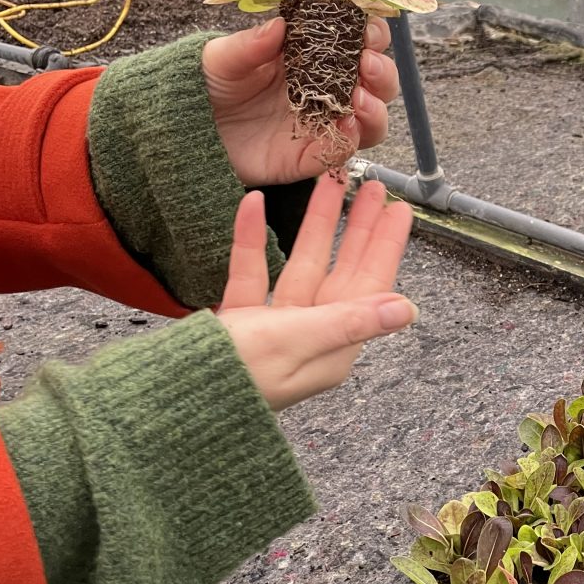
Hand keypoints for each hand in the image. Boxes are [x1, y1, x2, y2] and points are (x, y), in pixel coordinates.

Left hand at [202, 15, 398, 186]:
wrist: (190, 130)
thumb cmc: (211, 85)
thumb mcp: (223, 58)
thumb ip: (250, 44)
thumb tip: (279, 25)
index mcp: (315, 55)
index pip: (358, 41)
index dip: (372, 34)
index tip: (366, 31)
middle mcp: (328, 89)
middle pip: (377, 82)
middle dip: (382, 72)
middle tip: (367, 66)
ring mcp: (324, 124)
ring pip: (372, 120)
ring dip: (375, 108)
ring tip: (359, 100)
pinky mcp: (313, 156)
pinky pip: (345, 151)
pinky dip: (353, 139)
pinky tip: (345, 126)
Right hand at [217, 176, 414, 411]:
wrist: (174, 400)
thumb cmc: (240, 376)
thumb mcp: (302, 340)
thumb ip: (353, 320)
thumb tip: (408, 310)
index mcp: (334, 346)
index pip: (369, 286)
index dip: (384, 246)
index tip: (399, 209)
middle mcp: (312, 335)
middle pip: (341, 271)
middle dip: (356, 227)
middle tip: (370, 187)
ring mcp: (275, 327)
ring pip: (302, 264)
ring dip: (314, 224)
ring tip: (326, 184)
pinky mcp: (240, 320)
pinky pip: (252, 272)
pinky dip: (251, 240)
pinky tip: (252, 205)